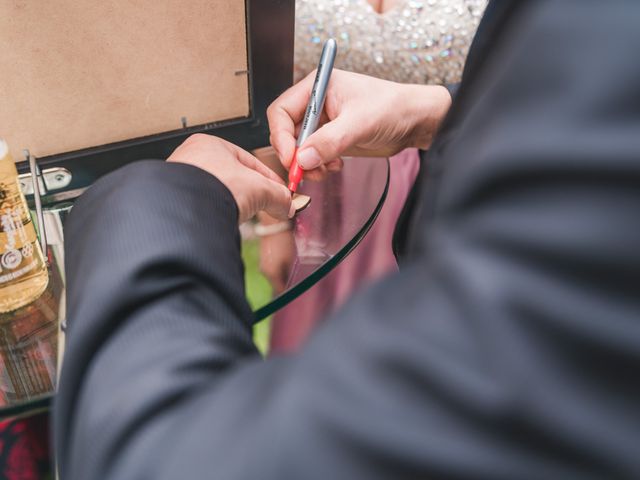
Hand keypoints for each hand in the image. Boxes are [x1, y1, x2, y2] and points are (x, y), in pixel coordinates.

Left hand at [167, 134, 293, 222]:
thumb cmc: (214, 187)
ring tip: (242, 214)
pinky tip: (223, 220)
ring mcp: (181, 180)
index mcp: (211, 144)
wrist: (187, 211)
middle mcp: (192, 158)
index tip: (280, 192)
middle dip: (251, 193)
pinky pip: (204, 206)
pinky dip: (216, 212)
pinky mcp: (177, 202)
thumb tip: (287, 205)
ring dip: (233, 203)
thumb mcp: (260, 189)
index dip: (269, 178)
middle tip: (265, 206)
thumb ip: (278, 196)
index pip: (249, 160)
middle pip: (233, 177)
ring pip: (218, 192)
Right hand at [259, 225, 295, 294]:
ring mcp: (263, 265)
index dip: (290, 292)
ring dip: (285, 275)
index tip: (300, 290)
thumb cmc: (285, 241)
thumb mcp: (292, 260)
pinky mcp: (264, 259)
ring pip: (276, 276)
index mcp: (271, 274)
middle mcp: (265, 272)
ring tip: (295, 269)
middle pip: (278, 284)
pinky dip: (281, 268)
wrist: (274, 224)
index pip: (281, 291)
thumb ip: (292, 275)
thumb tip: (293, 285)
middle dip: (288, 283)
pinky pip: (274, 269)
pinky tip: (288, 262)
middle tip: (300, 280)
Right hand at [267, 69, 450, 178]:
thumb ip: (330, 140)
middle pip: (286, 131)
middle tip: (304, 172)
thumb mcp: (360, 122)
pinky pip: (313, 156)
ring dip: (307, 164)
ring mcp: (323, 122)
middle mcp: (316, 103)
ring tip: (324, 170)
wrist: (415, 121)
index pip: (281, 111)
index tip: (291, 158)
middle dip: (294, 154)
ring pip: (299, 147)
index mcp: (317, 87)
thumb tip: (303, 158)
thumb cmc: (393, 107)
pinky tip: (335, 166)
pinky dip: (318, 166)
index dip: (280, 135)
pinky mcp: (331, 139)